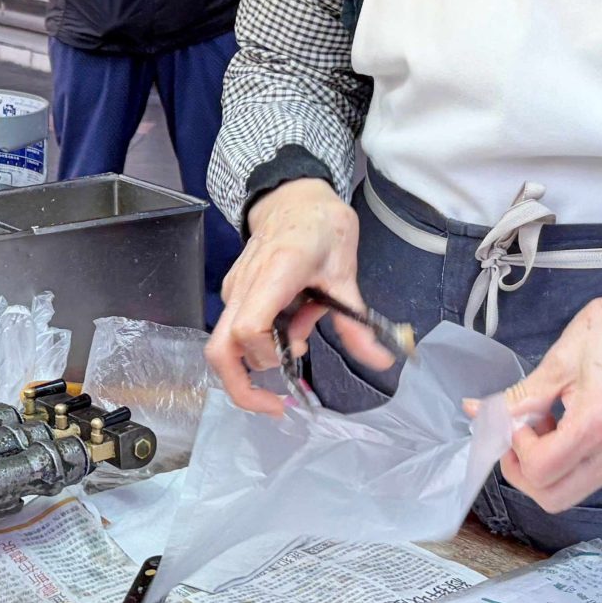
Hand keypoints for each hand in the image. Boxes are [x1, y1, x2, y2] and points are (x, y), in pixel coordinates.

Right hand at [204, 179, 393, 414]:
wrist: (291, 197)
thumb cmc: (320, 227)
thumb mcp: (346, 272)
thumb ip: (357, 322)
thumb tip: (381, 362)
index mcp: (276, 274)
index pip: (249, 329)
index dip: (268, 357)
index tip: (297, 362)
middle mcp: (245, 286)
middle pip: (220, 350)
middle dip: (243, 388)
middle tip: (278, 404)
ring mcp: (234, 291)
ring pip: (223, 346)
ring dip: (257, 365)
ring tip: (297, 349)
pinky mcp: (233, 295)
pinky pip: (236, 332)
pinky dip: (260, 346)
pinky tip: (291, 332)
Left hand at [490, 296, 601, 511]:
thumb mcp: (559, 360)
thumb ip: (519, 396)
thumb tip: (478, 412)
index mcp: (599, 422)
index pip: (541, 469)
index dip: (517, 450)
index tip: (518, 422)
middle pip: (552, 497)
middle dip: (523, 473)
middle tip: (518, 437)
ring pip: (568, 495)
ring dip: (543, 471)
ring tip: (542, 431)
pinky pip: (585, 480)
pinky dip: (563, 467)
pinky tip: (560, 432)